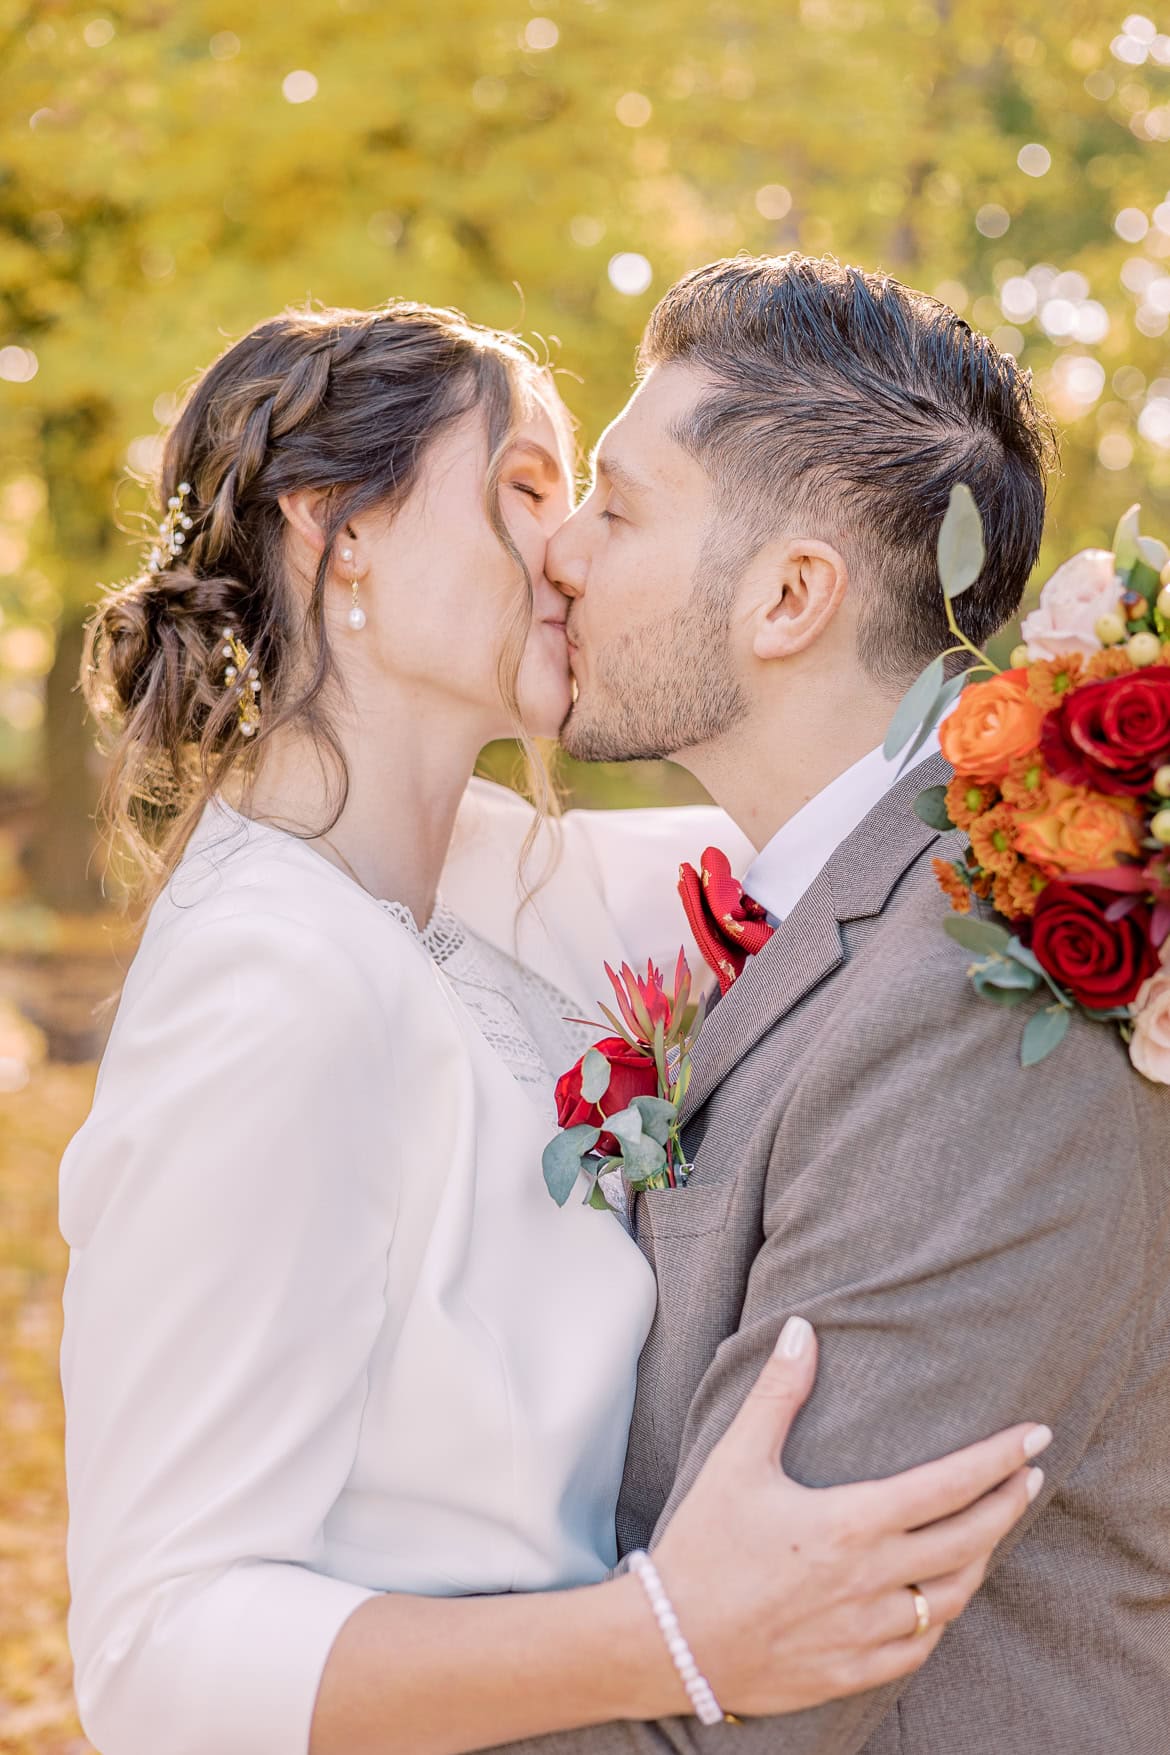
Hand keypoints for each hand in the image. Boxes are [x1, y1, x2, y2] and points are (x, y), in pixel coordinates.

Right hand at [651, 1316, 1048, 1717]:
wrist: (668, 1641)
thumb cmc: (702, 1546)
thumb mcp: (736, 1461)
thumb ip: (778, 1394)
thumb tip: (803, 1330)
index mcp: (850, 1523)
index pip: (948, 1485)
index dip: (999, 1459)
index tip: (1035, 1437)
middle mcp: (870, 1580)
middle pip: (969, 1541)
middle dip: (1009, 1504)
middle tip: (1031, 1475)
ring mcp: (866, 1633)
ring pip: (952, 1597)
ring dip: (981, 1560)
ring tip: (991, 1529)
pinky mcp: (852, 1672)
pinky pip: (919, 1647)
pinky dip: (939, 1617)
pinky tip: (940, 1596)